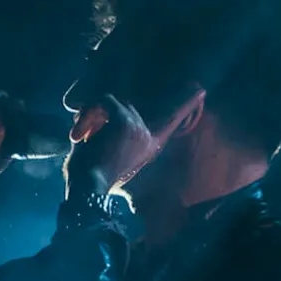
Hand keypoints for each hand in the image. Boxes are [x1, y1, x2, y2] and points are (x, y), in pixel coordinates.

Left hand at [64, 89, 204, 196]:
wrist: (88, 191)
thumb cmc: (92, 179)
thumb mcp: (108, 157)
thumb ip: (116, 139)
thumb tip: (106, 117)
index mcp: (149, 147)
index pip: (172, 120)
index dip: (186, 103)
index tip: (201, 90)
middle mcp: (148, 136)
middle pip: (126, 106)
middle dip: (102, 115)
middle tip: (83, 134)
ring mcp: (138, 127)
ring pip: (112, 102)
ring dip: (90, 116)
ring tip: (80, 137)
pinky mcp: (124, 121)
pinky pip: (103, 100)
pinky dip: (86, 113)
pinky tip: (79, 135)